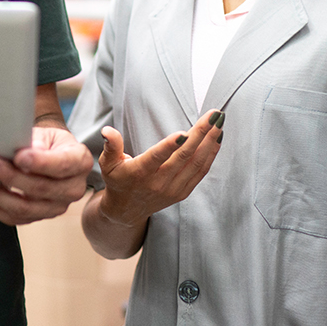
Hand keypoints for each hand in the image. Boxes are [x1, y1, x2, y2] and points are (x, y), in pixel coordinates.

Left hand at [0, 125, 92, 225]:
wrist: (51, 155)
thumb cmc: (49, 142)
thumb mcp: (48, 134)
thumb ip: (37, 141)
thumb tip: (23, 150)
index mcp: (80, 162)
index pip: (61, 165)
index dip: (40, 163)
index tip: (18, 156)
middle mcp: (73, 189)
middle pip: (40, 189)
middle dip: (10, 176)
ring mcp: (56, 208)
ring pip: (24, 208)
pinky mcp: (39, 218)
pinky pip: (13, 219)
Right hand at [97, 108, 224, 228]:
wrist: (126, 210)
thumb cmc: (118, 180)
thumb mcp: (108, 163)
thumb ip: (111, 145)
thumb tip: (107, 130)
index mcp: (139, 173)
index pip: (156, 158)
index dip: (170, 146)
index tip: (184, 132)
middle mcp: (158, 183)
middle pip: (184, 157)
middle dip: (201, 134)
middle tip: (213, 115)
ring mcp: (173, 189)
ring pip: (196, 164)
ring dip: (210, 142)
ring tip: (219, 122)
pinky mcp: (183, 192)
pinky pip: (200, 172)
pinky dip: (211, 154)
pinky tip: (217, 138)